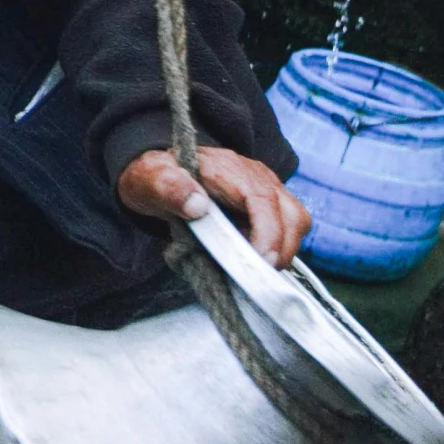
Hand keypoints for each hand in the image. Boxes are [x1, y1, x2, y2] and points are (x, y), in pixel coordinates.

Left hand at [118, 145, 310, 268]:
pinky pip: (287, 229)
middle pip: (291, 213)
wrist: (158, 175)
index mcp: (226, 168)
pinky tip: (251, 259)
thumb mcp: (148, 180)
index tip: (259, 260)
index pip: (262, 198)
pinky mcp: (268, 207)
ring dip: (282, 251)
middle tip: (255, 275)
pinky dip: (276, 249)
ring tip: (252, 268)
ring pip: (296, 222)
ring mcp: (266, 191)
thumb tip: (197, 205)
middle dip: (280, 249)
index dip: (267, 232)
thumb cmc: (155, 178)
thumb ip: (167, 187)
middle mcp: (255, 177)